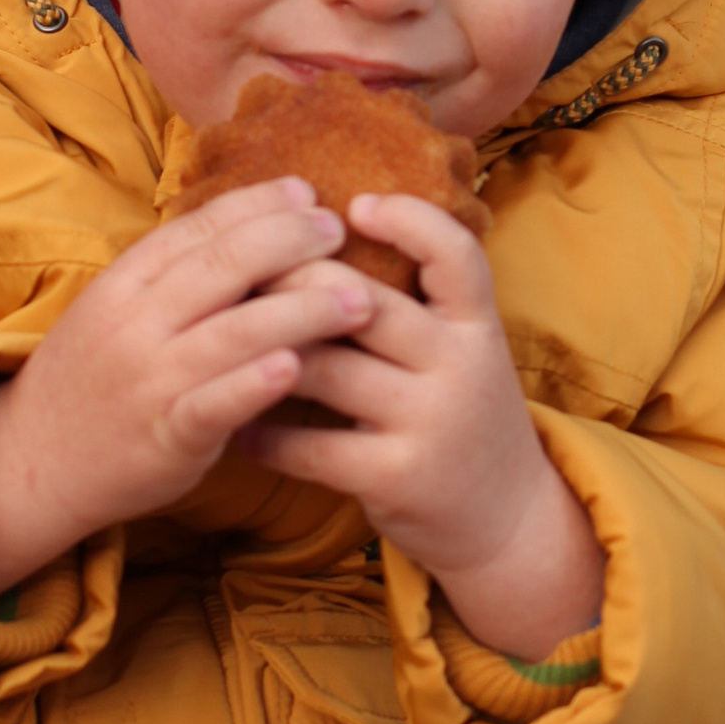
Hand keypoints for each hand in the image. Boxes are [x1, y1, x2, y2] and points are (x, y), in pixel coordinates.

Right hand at [0, 181, 375, 601]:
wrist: (32, 462)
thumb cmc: (93, 379)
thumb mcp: (116, 311)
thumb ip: (173, 274)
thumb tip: (250, 226)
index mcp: (123, 283)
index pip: (197, 227)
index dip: (257, 205)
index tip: (307, 192)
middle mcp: (134, 323)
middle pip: (222, 265)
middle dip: (289, 241)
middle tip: (339, 231)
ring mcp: (149, 378)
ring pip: (233, 332)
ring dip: (302, 310)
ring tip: (359, 300)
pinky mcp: (164, 435)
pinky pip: (214, 404)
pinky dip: (254, 384)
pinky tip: (296, 368)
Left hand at [236, 195, 604, 658]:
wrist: (505, 518)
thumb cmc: (462, 414)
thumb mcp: (463, 350)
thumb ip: (417, 303)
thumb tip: (321, 234)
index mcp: (477, 325)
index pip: (456, 254)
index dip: (409, 221)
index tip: (354, 206)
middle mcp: (459, 367)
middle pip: (366, 303)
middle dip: (294, 282)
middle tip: (243, 274)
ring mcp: (429, 423)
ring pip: (326, 370)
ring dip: (264, 355)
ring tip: (220, 345)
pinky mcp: (396, 478)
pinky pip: (309, 446)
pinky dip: (264, 434)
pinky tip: (239, 426)